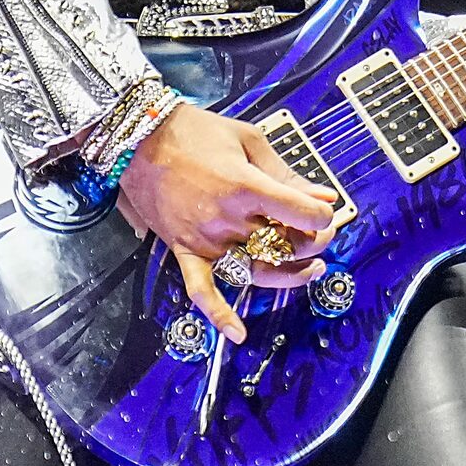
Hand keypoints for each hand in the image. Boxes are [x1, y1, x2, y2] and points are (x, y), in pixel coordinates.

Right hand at [116, 103, 344, 343]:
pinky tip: (237, 332)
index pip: (300, 213)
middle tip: (319, 233)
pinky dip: (219, 314)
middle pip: (283, 245)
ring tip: (310, 270)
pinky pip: (202, 290)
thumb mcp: (249, 140)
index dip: (321, 216)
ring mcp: (205, 239)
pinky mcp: (184, 251)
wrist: (140, 139)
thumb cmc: (194, 133)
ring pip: (256, 272)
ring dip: (289, 277)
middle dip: (311, 242)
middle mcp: (227, 218)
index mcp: (245, 186)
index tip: (325, 212)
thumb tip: (322, 196)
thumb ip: (286, 173)